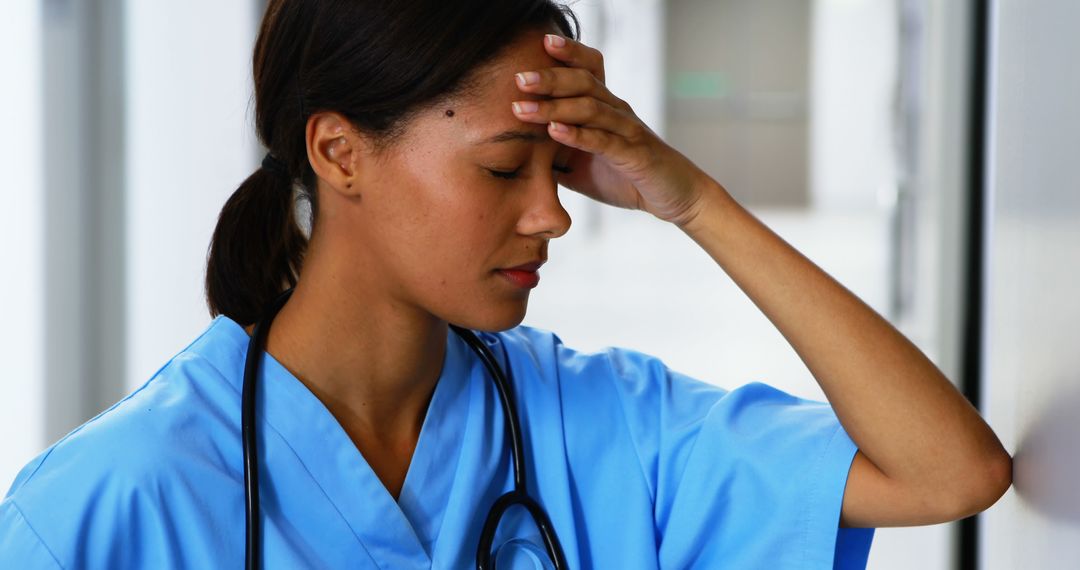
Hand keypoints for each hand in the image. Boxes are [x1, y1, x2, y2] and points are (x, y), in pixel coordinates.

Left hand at [512, 34, 713, 226]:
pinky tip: (554, 131)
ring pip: (590, 109)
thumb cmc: (626, 177)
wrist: (673, 197)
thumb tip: (516, 151)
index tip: (540, 43)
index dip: (569, 52)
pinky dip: (577, 135)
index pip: (589, 69)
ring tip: (522, 108)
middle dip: (549, 78)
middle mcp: (618, 111)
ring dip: (554, 107)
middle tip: (519, 78)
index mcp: (606, 107)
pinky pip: (603, 141)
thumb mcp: (582, 163)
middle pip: (584, 82)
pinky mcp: (634, 154)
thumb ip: (553, 152)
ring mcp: (628, 131)